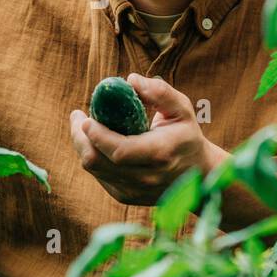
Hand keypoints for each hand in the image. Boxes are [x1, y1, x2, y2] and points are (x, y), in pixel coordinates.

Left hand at [69, 73, 221, 206]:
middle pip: (98, 162)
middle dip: (80, 138)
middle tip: (78, 117)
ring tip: (86, 127)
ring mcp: (134, 190)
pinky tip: (99, 143)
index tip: (85, 116)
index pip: (119, 150)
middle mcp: (146, 177)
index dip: (97, 135)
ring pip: (94, 169)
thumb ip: (160, 92)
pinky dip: (93, 157)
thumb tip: (130, 80)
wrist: (198, 174)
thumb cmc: (185, 135)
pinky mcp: (125, 196)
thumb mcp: (182, 109)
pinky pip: (98, 175)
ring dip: (83, 146)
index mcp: (160, 154)